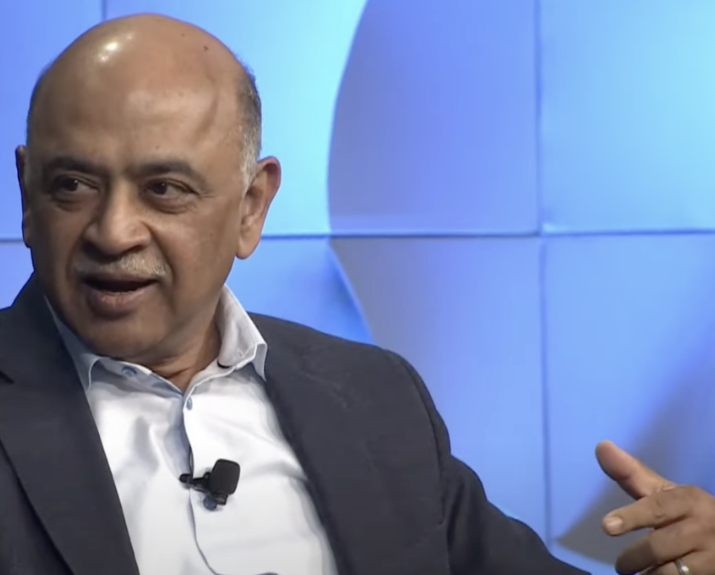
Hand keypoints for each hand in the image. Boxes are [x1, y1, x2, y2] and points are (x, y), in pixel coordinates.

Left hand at [596, 441, 714, 574]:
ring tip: (638, 573)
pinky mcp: (714, 574)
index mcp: (689, 500)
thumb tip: (601, 446)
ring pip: (671, 572)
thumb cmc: (687, 513)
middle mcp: (704, 526)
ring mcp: (712, 556)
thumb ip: (631, 475)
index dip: (631, 517)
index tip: (607, 527)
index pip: (657, 508)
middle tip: (621, 565)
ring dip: (648, 574)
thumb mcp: (665, 493)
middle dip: (634, 557)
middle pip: (659, 546)